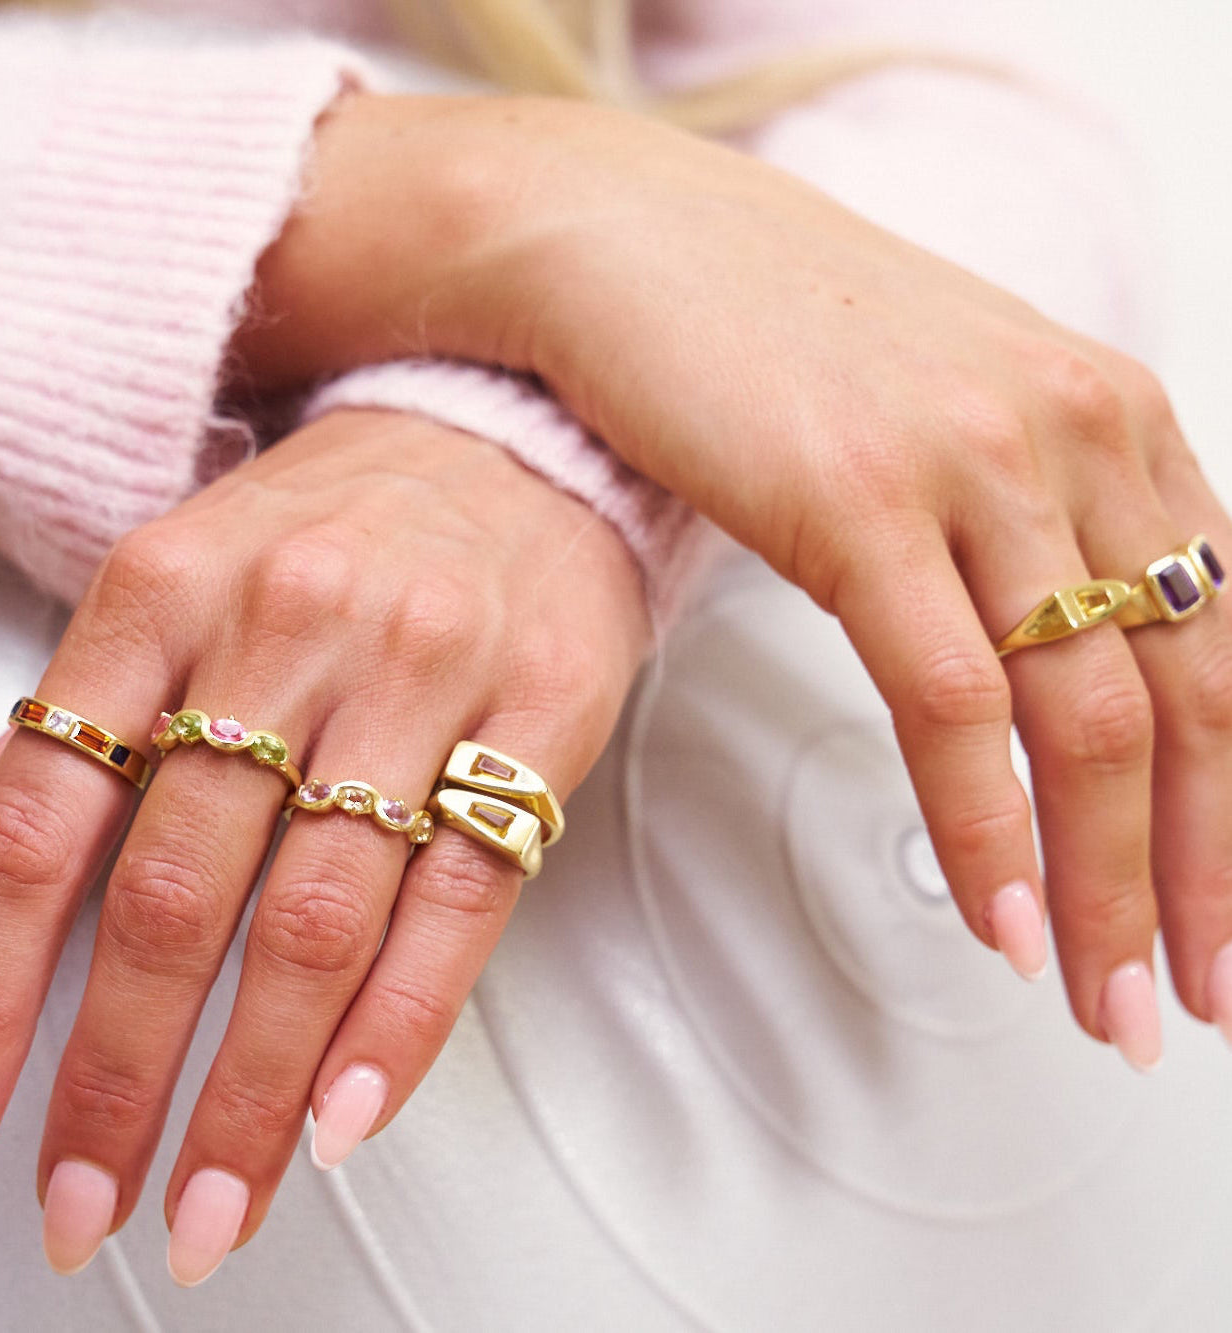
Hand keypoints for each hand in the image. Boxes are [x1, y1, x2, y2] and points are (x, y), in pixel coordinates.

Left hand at [0, 407, 649, 1279]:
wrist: (512, 440)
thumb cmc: (337, 524)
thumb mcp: (173, 583)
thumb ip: (55, 733)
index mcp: (171, 588)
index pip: (44, 818)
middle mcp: (293, 626)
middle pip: (178, 889)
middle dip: (117, 1077)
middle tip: (84, 1203)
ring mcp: (426, 672)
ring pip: (319, 915)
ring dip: (254, 1088)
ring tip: (214, 1199)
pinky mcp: (540, 714)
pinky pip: (462, 894)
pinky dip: (397, 1024)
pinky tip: (344, 1115)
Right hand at [235, 93, 1231, 1067]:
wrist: (634, 242)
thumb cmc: (775, 336)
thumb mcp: (946, 410)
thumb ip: (1030, 517)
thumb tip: (1054, 659)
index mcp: (1114, 416)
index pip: (1231, 643)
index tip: (1223, 914)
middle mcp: (1075, 432)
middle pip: (1190, 699)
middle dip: (1198, 876)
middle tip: (1184, 997)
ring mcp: (971, 464)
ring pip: (1085, 718)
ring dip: (1106, 886)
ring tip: (1101, 998)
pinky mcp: (860, 501)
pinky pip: (950, 706)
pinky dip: (985, 832)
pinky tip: (999, 921)